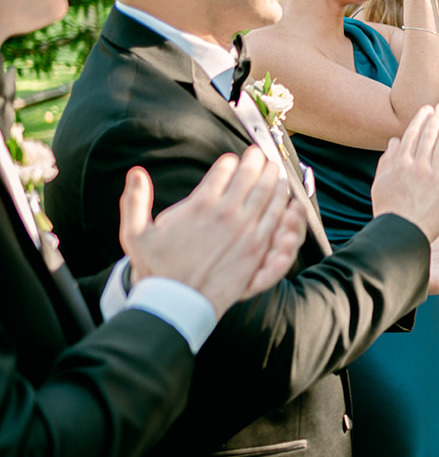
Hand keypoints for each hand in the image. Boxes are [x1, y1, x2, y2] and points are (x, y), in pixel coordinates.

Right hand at [121, 148, 306, 315]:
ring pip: (268, 195)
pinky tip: (287, 198)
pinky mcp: (258, 249)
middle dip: (257, 162)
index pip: (224, 171)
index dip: (231, 162)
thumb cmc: (156, 268)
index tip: (233, 159)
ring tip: (275, 169)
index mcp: (200, 204)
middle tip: (261, 155)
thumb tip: (135, 173)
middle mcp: (227, 214)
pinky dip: (284, 204)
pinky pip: (276, 219)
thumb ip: (135, 200)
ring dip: (274, 178)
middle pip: (251, 178)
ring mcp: (246, 231)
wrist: (177, 301)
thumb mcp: (135, 232)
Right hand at [370, 103, 438, 240]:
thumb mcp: (380, 184)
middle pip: (430, 136)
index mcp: (400, 164)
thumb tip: (394, 141)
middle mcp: (417, 166)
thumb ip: (387, 161)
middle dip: (438, 118)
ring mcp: (434, 177)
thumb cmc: (389, 211)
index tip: (428, 108)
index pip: (412, 135)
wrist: (400, 233)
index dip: (421, 120)